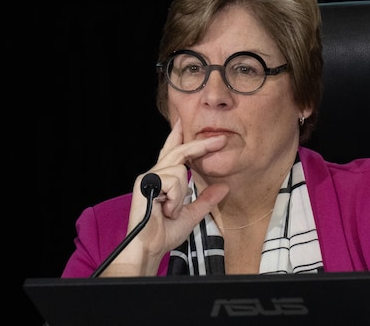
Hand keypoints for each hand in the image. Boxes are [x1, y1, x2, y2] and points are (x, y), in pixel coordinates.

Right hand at [108, 119, 228, 275]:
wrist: (150, 247)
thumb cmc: (164, 233)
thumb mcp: (192, 214)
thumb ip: (206, 199)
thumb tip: (224, 187)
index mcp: (163, 180)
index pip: (171, 152)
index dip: (177, 136)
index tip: (183, 122)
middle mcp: (154, 174)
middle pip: (178, 152)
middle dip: (200, 145)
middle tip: (220, 140)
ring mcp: (148, 177)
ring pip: (179, 170)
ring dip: (180, 195)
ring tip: (170, 211)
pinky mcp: (145, 183)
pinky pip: (173, 181)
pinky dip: (174, 200)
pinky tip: (164, 210)